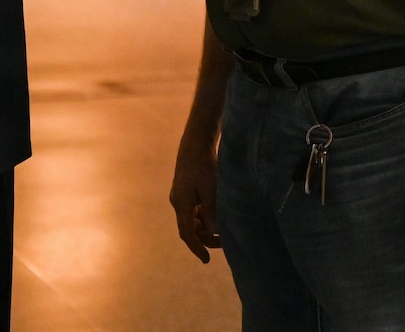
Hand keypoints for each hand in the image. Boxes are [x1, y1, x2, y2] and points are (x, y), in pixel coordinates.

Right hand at [169, 133, 220, 263]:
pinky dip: (205, 217)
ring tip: (224, 231)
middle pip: (190, 229)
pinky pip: (195, 211)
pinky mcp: (187, 191)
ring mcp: (182, 196)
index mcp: (181, 204)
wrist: (195, 143)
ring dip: (206, 228)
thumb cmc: (204, 164)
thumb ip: (211, 211)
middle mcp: (179, 203)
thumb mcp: (210, 189)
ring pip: (193, 220)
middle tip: (225, 242)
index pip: (187, 234)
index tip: (206, 260)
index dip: (196, 248)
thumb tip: (213, 231)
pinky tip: (218, 216)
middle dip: (205, 239)